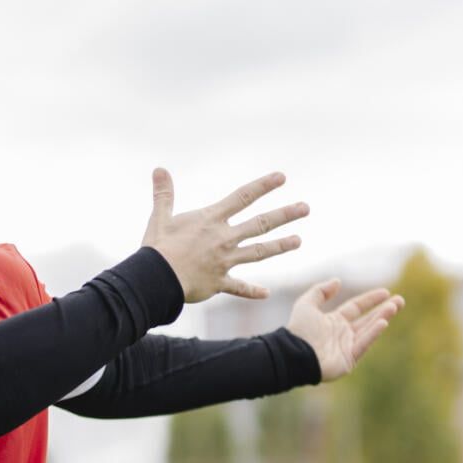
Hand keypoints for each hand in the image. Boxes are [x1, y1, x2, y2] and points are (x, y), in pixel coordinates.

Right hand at [141, 168, 307, 302]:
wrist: (156, 279)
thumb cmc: (157, 247)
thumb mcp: (159, 218)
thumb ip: (163, 194)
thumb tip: (159, 169)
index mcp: (211, 220)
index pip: (242, 197)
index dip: (263, 186)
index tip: (282, 177)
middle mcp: (224, 238)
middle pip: (260, 223)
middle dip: (285, 215)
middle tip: (306, 208)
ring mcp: (224, 261)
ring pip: (259, 252)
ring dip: (280, 246)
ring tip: (299, 241)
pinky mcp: (219, 282)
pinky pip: (240, 288)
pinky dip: (252, 291)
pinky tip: (266, 293)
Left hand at [286, 280, 403, 381]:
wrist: (292, 353)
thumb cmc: (298, 330)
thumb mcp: (306, 304)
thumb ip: (320, 291)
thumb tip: (338, 281)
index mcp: (334, 321)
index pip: (356, 308)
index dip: (370, 299)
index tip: (385, 292)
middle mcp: (343, 334)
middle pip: (367, 319)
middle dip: (384, 310)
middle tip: (400, 300)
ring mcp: (347, 347)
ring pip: (368, 330)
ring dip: (382, 318)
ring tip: (394, 307)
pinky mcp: (348, 360)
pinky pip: (363, 344)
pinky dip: (373, 334)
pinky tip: (383, 322)